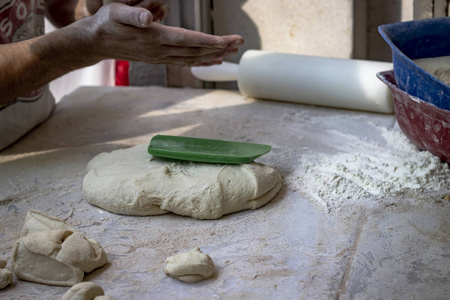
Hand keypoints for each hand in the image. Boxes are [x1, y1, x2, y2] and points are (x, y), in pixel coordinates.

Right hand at [83, 3, 242, 65]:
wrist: (96, 42)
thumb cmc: (106, 23)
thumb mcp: (116, 12)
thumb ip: (134, 14)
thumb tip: (151, 17)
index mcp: (154, 38)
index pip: (189, 40)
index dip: (210, 41)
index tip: (228, 40)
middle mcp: (160, 51)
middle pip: (196, 50)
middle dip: (219, 47)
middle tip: (239, 42)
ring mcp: (161, 57)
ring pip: (193, 58)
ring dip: (213, 55)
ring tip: (231, 51)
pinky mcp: (159, 58)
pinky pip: (185, 61)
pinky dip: (201, 61)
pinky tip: (211, 60)